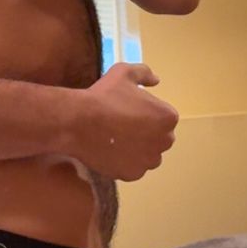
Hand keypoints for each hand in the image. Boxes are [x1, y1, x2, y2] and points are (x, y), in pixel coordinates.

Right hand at [72, 62, 179, 181]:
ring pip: (148, 155)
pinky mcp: (133, 174)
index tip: (129, 110)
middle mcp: (164, 141)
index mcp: (168, 117)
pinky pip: (133, 168)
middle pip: (159, 138)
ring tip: (117, 140)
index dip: (146, 113)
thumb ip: (145, 73)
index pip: (163, 117)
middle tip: (123, 125)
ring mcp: (149, 161)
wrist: (79, 122)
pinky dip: (125, 162)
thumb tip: (157, 80)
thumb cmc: (104, 95)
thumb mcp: (124, 72)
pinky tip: (111, 151)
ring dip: (138, 149)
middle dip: (147, 132)